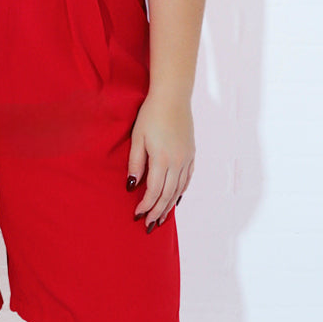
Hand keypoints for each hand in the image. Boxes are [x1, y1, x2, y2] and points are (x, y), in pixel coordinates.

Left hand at [127, 93, 194, 230]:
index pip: (154, 191)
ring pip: (179, 189)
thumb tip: (132, 186)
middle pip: (168, 195)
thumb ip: (135, 163)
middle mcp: (177, 162)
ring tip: (162, 218)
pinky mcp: (191, 153)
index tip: (137, 215)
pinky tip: (175, 199)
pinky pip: (187, 178)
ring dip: (169, 206)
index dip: (145, 205)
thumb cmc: (150, 115)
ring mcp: (186, 158)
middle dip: (157, 211)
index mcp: (162, 159)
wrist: (173, 96)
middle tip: (149, 225)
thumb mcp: (137, 138)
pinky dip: (180, 191)